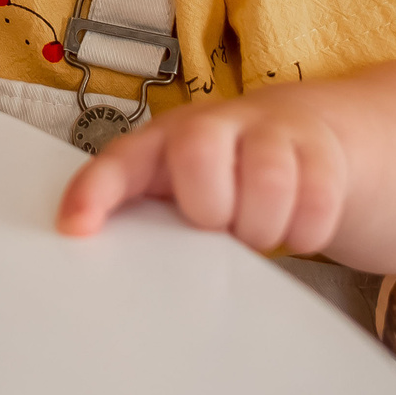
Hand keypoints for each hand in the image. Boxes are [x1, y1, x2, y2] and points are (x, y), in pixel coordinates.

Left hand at [55, 89, 348, 255]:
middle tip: (219, 224)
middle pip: (198, 152)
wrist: (311, 137)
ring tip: (258, 229)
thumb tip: (122, 269)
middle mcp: (213, 125)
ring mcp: (270, 130)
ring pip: (269, 180)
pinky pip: (317, 201)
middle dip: (210, 205)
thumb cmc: (229, 175)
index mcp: (163, 141)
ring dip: (263, 225)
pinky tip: (297, 226)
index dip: (95, 189)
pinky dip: (307, 229)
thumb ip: (155, 218)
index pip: (120, 159)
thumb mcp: (184, 191)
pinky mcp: (321, 150)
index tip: (74, 227)